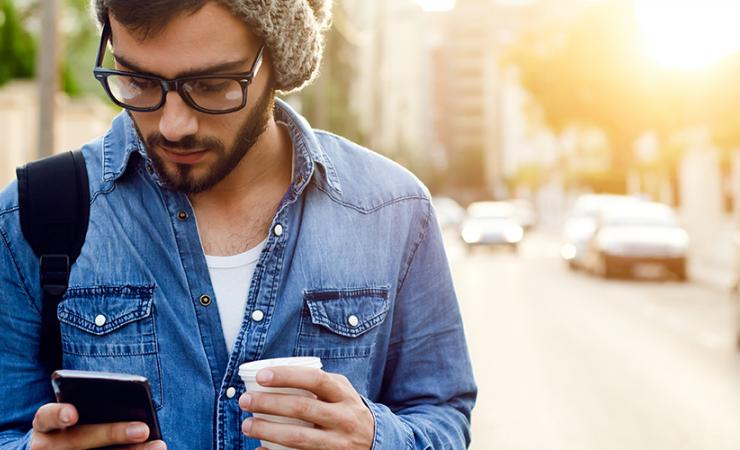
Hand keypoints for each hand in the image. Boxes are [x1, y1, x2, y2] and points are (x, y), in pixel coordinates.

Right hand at [30, 403, 165, 449]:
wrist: (61, 448)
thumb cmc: (78, 424)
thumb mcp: (80, 414)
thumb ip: (97, 408)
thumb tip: (135, 411)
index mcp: (45, 424)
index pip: (46, 416)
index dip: (58, 414)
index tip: (73, 414)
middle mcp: (47, 446)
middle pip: (79, 441)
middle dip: (112, 433)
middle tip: (143, 429)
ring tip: (159, 445)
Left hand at [239, 367, 373, 449]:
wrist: (377, 443)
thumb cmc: (348, 410)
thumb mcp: (342, 392)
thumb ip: (318, 383)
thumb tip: (274, 376)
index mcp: (344, 395)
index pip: (315, 379)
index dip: (287, 376)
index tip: (261, 376)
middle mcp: (344, 419)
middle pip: (302, 409)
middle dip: (268, 404)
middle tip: (245, 401)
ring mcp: (338, 444)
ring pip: (298, 438)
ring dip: (268, 431)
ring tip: (247, 425)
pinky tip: (260, 449)